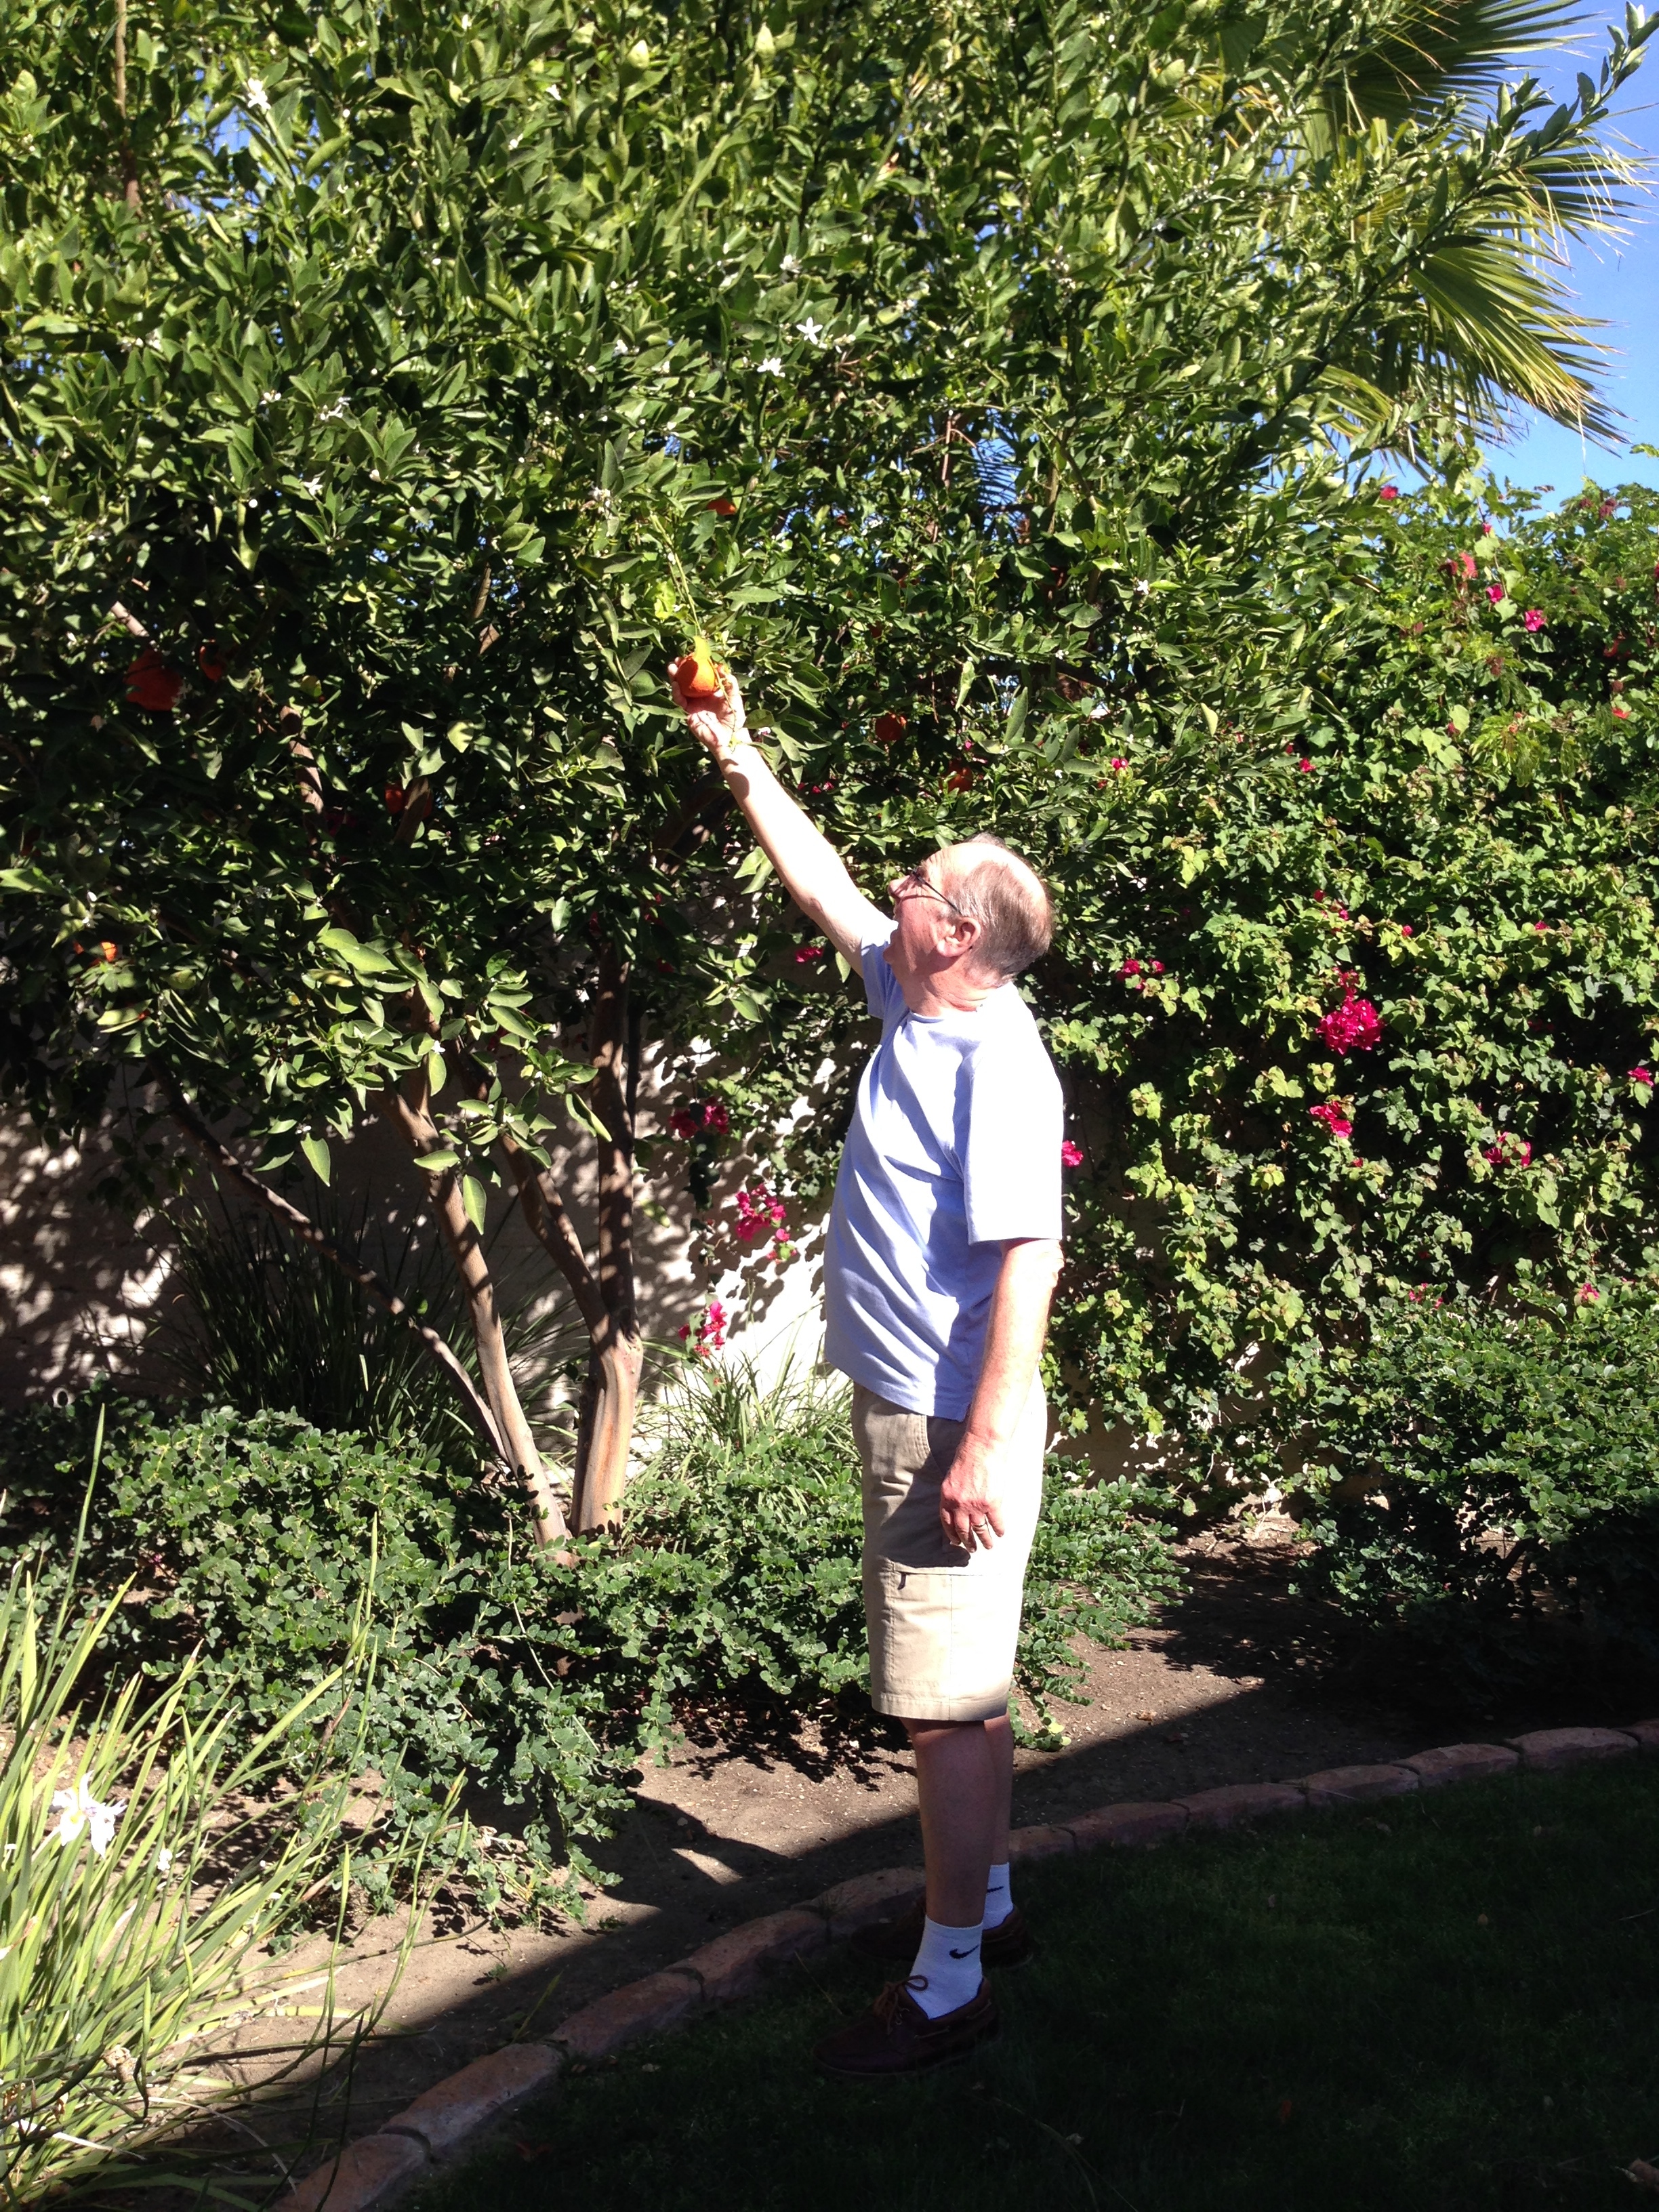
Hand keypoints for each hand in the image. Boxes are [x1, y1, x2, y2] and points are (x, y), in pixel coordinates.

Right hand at [673, 664, 748, 762]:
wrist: (729, 737)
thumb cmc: (735, 718)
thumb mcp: (734, 697)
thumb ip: (729, 682)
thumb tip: (721, 666)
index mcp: (710, 690)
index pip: (700, 674)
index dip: (694, 665)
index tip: (690, 655)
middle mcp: (700, 695)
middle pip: (687, 680)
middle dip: (680, 669)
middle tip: (676, 660)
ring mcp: (693, 704)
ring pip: (681, 689)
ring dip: (674, 678)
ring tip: (672, 668)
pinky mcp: (688, 713)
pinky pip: (680, 701)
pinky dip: (677, 693)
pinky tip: (675, 684)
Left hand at [939, 1433, 1006, 1552]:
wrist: (981, 1448)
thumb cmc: (966, 1458)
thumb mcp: (951, 1478)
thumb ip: (952, 1495)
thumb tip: (956, 1508)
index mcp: (947, 1498)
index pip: (947, 1523)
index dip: (952, 1534)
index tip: (956, 1541)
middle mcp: (959, 1505)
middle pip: (963, 1530)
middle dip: (968, 1542)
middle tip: (972, 1549)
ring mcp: (976, 1505)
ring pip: (980, 1530)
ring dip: (985, 1540)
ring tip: (988, 1547)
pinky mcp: (992, 1503)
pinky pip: (996, 1521)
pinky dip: (999, 1529)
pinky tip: (1001, 1534)